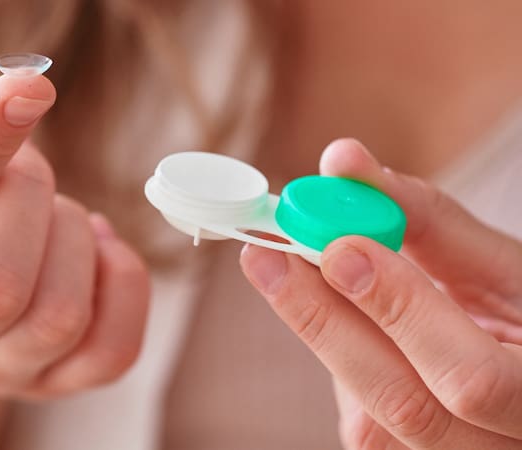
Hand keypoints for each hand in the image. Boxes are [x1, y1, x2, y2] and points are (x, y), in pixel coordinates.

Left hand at [240, 139, 521, 448]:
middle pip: (403, 408)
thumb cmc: (521, 308)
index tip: (339, 247)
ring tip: (292, 271)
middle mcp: (501, 448)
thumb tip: (342, 161)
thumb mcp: (498, 263)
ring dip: (326, 335)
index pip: (472, 377)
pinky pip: (359, 418)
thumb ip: (424, 216)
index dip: (401, 312)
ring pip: (369, 419)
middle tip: (266, 257)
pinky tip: (340, 317)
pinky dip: (340, 355)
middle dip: (326, 324)